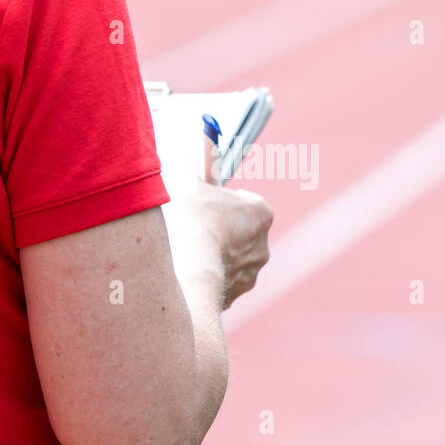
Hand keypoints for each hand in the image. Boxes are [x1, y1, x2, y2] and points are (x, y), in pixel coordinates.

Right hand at [162, 140, 273, 308]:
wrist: (185, 271)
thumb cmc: (189, 222)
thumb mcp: (187, 182)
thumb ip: (194, 167)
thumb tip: (197, 145)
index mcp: (260, 213)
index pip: (244, 203)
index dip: (220, 203)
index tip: (202, 205)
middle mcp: (262, 246)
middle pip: (238, 235)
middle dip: (218, 233)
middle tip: (189, 230)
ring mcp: (248, 276)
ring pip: (228, 262)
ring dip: (210, 259)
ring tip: (182, 256)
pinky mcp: (231, 299)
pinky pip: (216, 285)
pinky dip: (202, 280)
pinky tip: (183, 275)